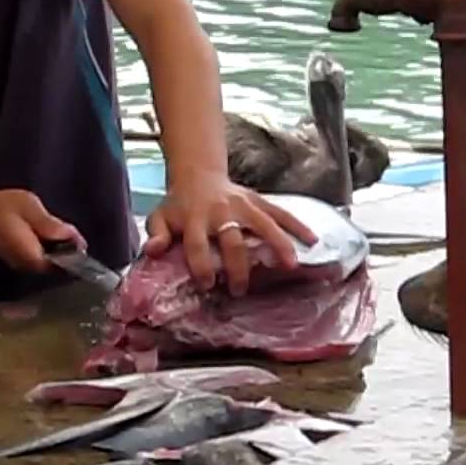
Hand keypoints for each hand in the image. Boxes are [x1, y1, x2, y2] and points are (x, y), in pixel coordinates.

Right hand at [0, 189, 84, 272]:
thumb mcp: (28, 206)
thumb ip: (50, 224)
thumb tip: (74, 237)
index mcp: (35, 258)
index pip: (67, 263)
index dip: (76, 249)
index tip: (77, 236)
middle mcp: (30, 268)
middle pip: (59, 263)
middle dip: (68, 249)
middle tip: (69, 231)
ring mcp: (22, 266)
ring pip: (49, 260)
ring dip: (56, 247)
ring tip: (58, 230)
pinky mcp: (17, 259)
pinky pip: (39, 256)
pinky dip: (45, 246)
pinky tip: (43, 233)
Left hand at [144, 169, 317, 296]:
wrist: (199, 175)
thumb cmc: (180, 204)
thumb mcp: (160, 217)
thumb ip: (158, 234)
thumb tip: (153, 251)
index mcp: (195, 217)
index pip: (197, 244)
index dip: (201, 266)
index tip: (208, 285)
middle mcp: (221, 211)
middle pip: (233, 239)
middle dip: (238, 265)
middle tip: (240, 289)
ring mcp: (243, 205)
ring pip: (264, 224)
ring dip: (278, 244)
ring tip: (291, 265)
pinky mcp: (259, 201)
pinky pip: (280, 213)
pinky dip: (297, 225)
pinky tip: (312, 240)